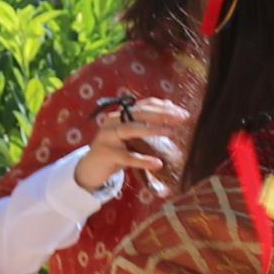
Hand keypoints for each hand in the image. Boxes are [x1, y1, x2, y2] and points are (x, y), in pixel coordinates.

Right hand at [76, 94, 191, 192]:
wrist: (91, 168)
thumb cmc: (115, 150)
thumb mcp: (130, 135)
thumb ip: (146, 122)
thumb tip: (169, 106)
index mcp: (121, 114)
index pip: (144, 105)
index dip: (163, 107)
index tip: (182, 112)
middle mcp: (113, 121)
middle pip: (139, 113)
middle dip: (162, 114)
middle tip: (182, 118)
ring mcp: (107, 137)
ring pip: (132, 129)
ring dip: (153, 130)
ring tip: (171, 132)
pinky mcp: (106, 154)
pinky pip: (127, 156)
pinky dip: (143, 160)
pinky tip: (157, 163)